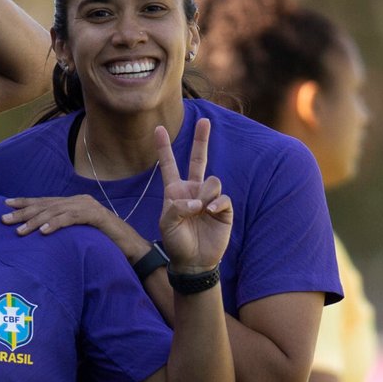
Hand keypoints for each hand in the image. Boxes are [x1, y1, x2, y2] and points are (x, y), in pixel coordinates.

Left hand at [1, 194, 115, 235]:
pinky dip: (56, 224)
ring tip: (20, 231)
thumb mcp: (78, 234)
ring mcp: (88, 207)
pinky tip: (44, 232)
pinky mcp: (96, 216)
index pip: (45, 201)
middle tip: (4, 219)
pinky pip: (72, 219)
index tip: (6, 204)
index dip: (25, 202)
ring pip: (56, 212)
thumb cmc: (103, 242)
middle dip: (24, 212)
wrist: (131, 246)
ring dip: (36, 221)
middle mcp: (79, 201)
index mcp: (73, 203)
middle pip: (46, 205)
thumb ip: (63, 228)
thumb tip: (41, 233)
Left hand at [157, 118, 231, 271]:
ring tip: (200, 211)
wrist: (193, 260)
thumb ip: (176, 208)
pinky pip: (222, 198)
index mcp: (175, 191)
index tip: (159, 128)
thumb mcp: (167, 224)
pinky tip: (210, 213)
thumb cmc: (176, 242)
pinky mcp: (224, 208)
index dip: (164, 147)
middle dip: (202, 140)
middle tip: (205, 121)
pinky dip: (216, 204)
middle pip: (198, 159)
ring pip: (212, 180)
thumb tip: (198, 201)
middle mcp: (193, 190)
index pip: (169, 165)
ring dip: (205, 194)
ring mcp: (209, 198)